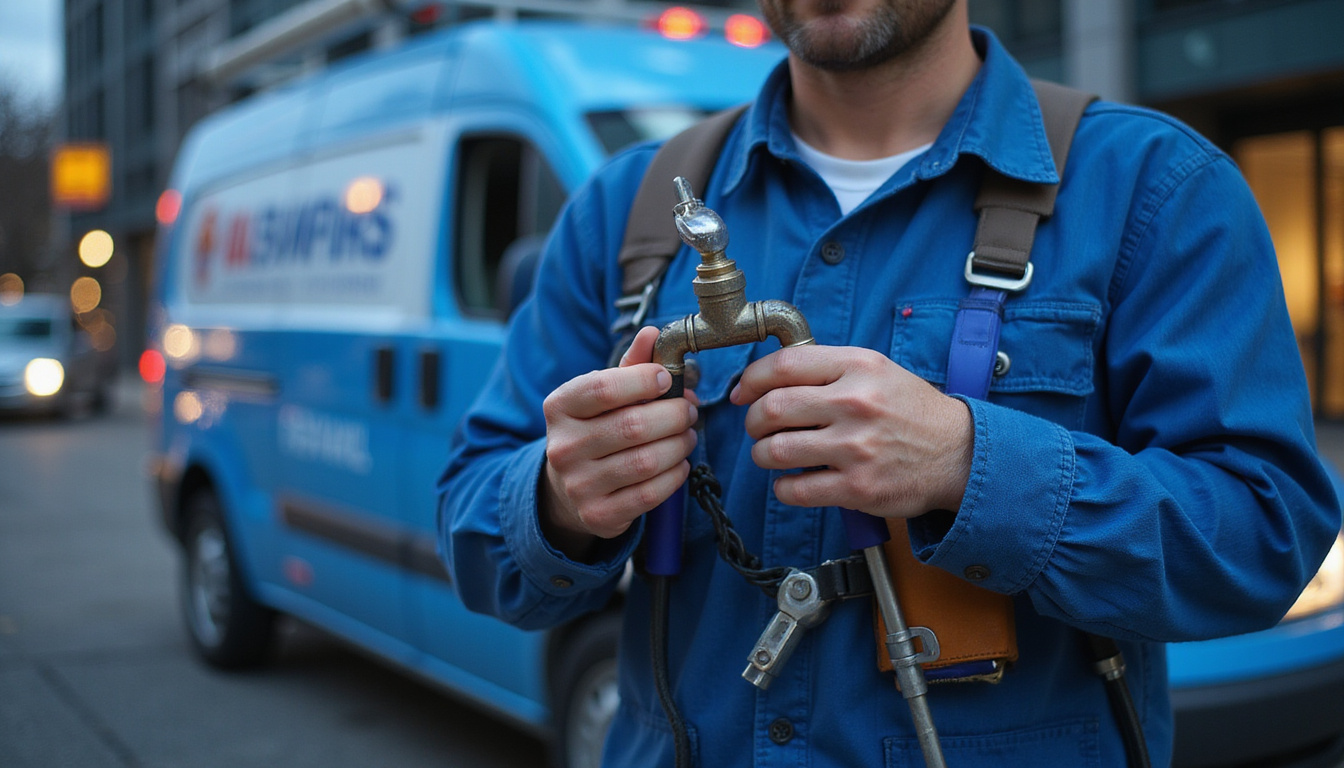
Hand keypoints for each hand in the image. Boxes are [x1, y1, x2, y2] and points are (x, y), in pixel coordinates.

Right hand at [540, 326, 698, 557]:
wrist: (570, 487)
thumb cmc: (597, 428)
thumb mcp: (605, 394)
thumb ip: (631, 364)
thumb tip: (653, 333)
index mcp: (560, 407)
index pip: (603, 388)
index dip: (643, 380)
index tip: (667, 379)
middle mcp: (563, 447)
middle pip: (632, 426)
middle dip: (673, 415)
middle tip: (688, 411)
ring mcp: (578, 485)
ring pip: (645, 461)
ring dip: (678, 445)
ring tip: (687, 435)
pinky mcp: (598, 515)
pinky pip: (649, 494)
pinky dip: (674, 476)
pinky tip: (679, 463)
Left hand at [729, 345, 971, 519]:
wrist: (959, 454)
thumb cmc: (911, 412)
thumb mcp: (876, 371)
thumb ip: (827, 369)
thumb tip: (766, 381)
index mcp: (859, 368)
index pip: (784, 366)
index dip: (751, 380)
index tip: (743, 394)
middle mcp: (856, 404)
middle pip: (772, 408)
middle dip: (753, 422)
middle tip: (759, 429)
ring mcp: (856, 448)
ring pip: (776, 451)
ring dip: (762, 455)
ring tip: (771, 454)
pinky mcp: (858, 487)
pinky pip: (795, 490)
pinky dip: (783, 488)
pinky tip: (793, 481)